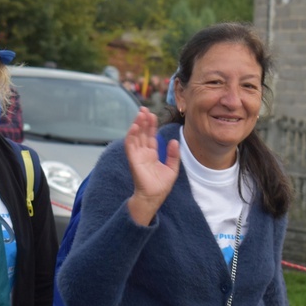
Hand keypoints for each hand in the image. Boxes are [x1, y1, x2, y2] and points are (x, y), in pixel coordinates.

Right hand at [125, 107, 179, 225]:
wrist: (154, 197)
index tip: (152, 114)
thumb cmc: (161, 186)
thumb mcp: (172, 168)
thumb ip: (174, 154)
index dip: (151, 125)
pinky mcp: (133, 160)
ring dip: (137, 125)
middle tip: (144, 109)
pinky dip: (131, 135)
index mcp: (152, 154)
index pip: (150, 136)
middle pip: (142, 133)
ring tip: (140, 114)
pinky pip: (130, 146)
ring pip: (135, 136)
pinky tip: (134, 126)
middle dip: (143, 121)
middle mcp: (143, 153)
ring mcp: (137, 156)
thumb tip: (175, 141)